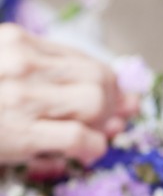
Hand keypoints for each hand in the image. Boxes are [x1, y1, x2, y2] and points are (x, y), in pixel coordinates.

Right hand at [0, 24, 135, 171]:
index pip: (84, 60)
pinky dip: (95, 147)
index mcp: (17, 42)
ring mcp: (22, 99)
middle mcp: (22, 64)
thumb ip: (50, 75)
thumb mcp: (6, 71)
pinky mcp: (22, 134)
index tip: (116, 100)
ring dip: (106, 123)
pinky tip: (87, 153)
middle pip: (98, 78)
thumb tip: (119, 98)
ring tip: (96, 135)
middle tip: (110, 121)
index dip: (109, 84)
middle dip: (114, 103)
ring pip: (94, 102)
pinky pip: (81, 138)